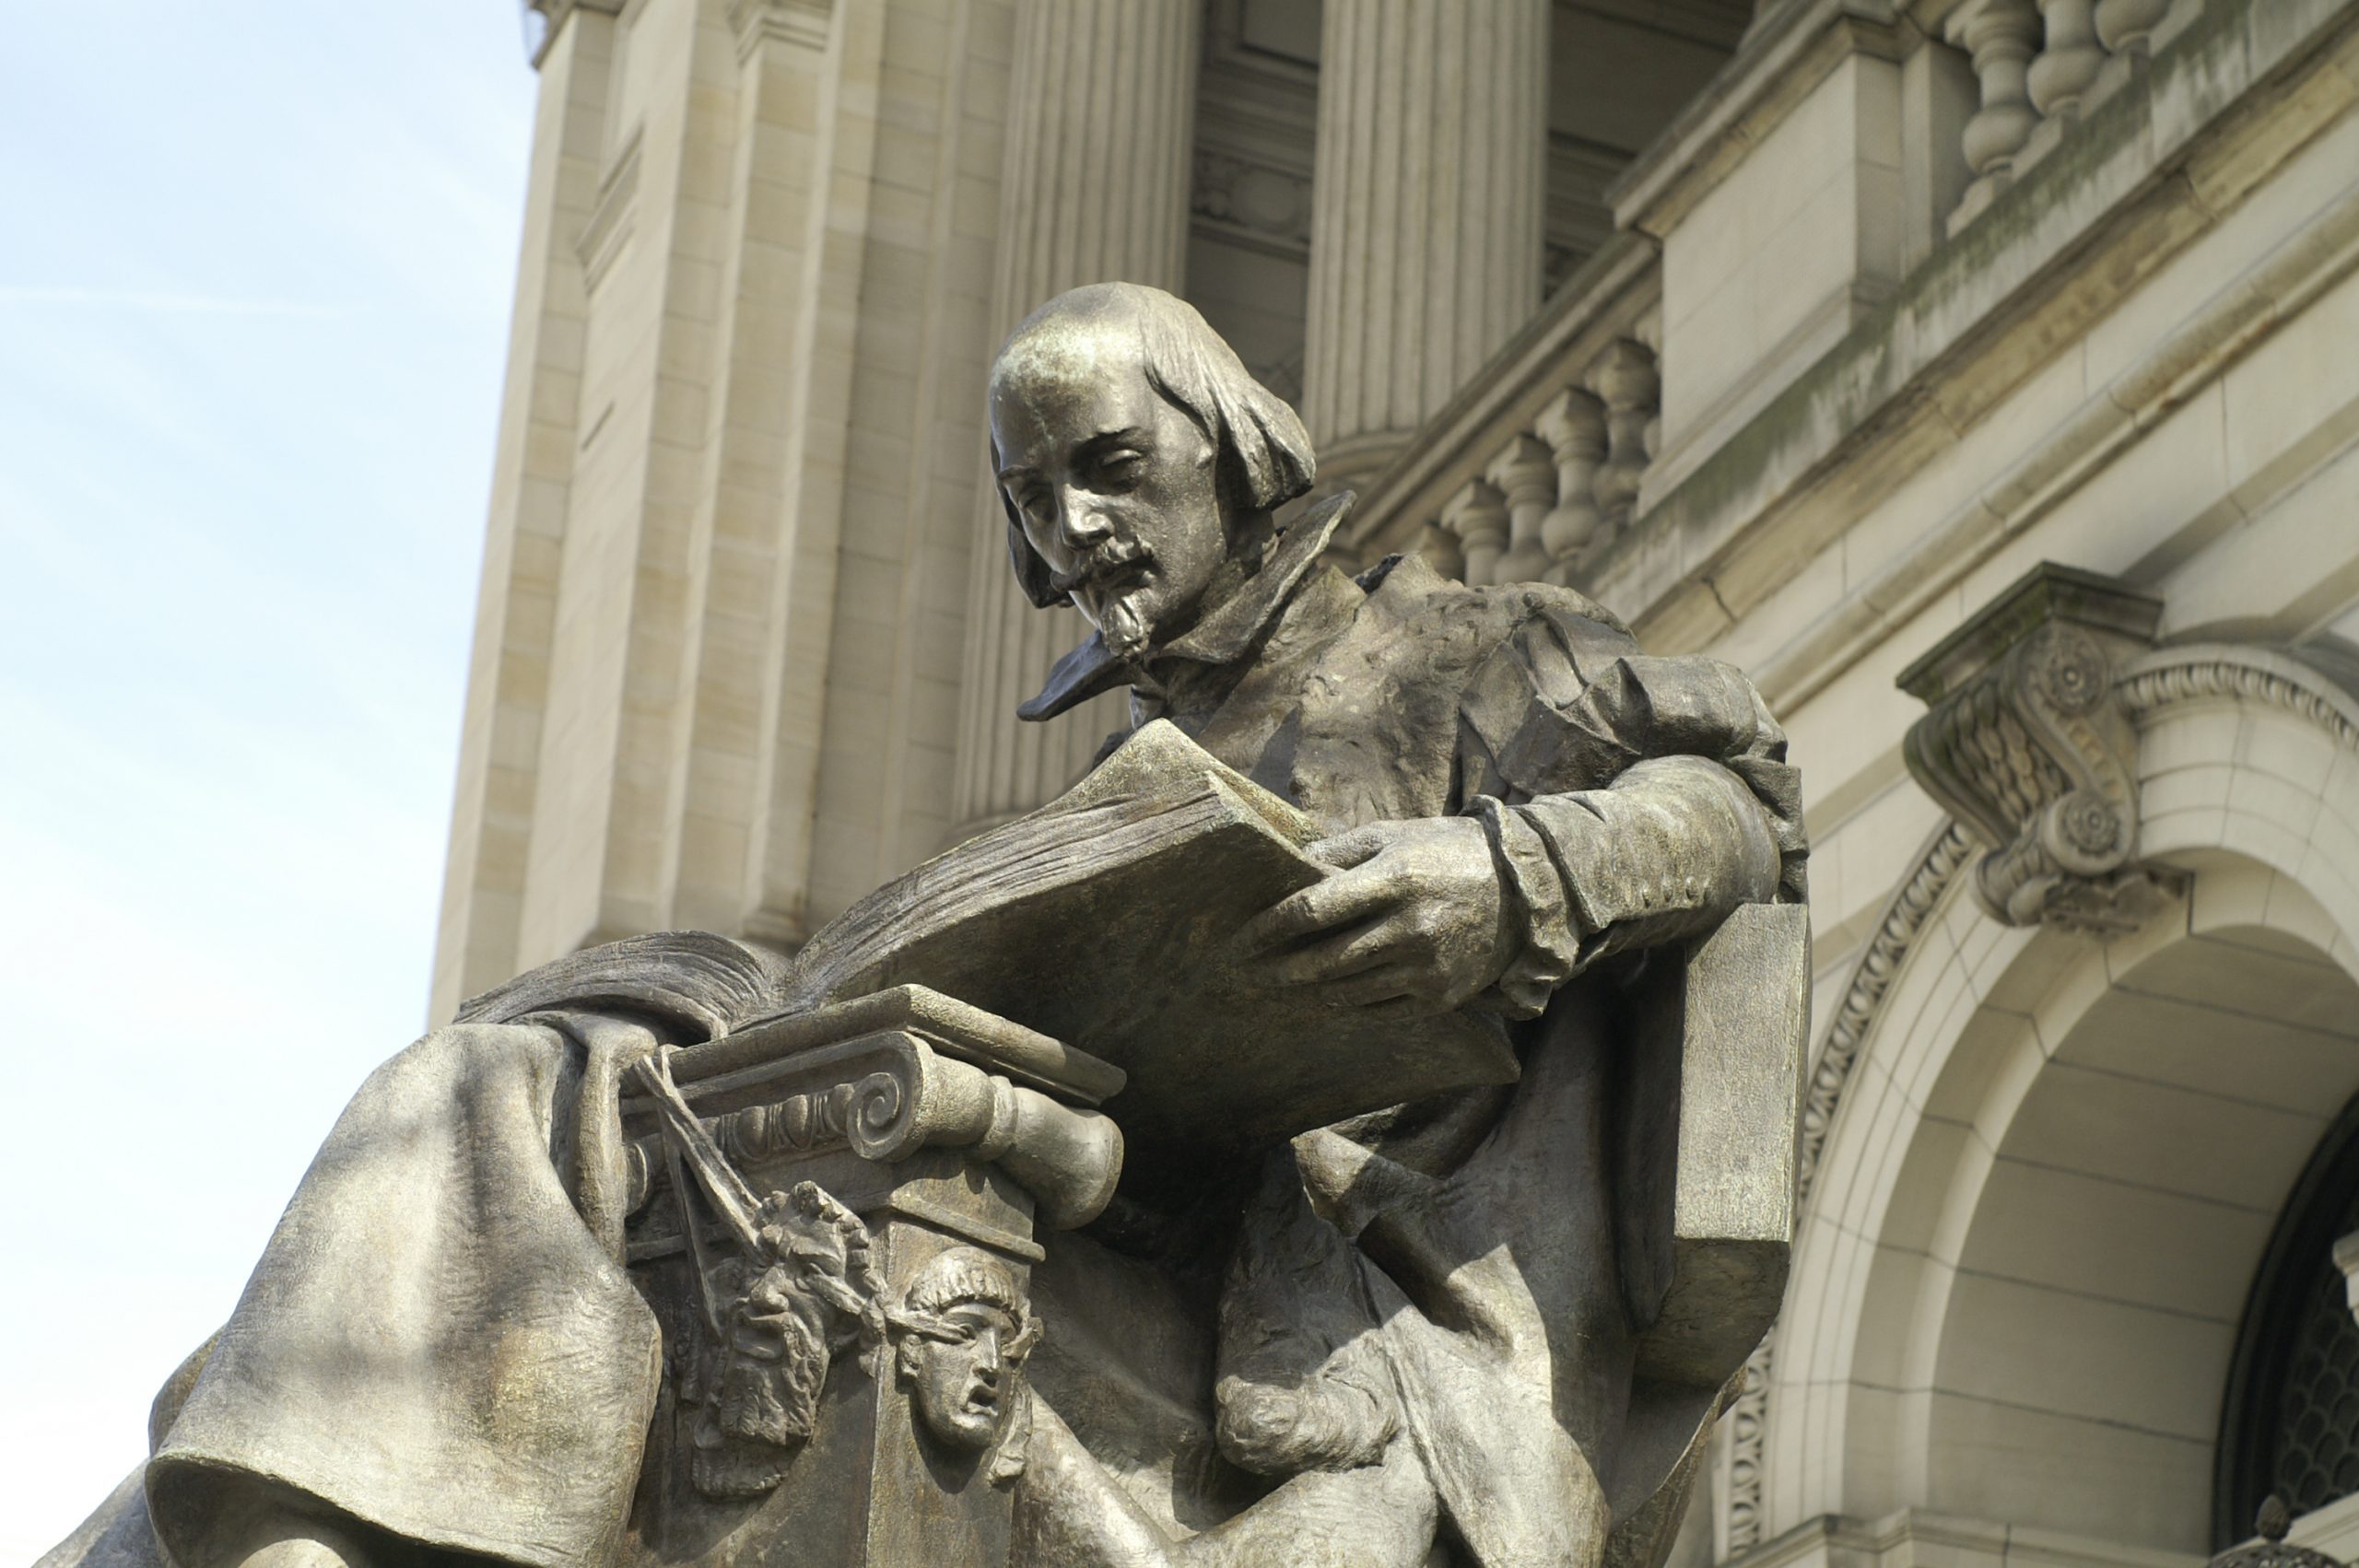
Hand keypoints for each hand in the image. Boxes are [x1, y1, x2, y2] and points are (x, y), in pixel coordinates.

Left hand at [1237, 816, 1515, 1015]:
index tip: (1237, 941)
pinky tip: (1325, 999)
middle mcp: (1409, 927)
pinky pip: (1377, 1010)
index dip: (1267, 929)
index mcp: (1393, 878)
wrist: (1523, 892)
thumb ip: (1337, 851)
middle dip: (1276, 970)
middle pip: (1322, 960)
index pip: (1311, 911)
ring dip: (1306, 992)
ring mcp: (1426, 967)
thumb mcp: (1394, 835)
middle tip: (1244, 975)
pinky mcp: (1441, 997)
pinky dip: (1345, 1005)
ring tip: (1278, 989)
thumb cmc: (1446, 852)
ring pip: (1345, 991)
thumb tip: (1283, 868)